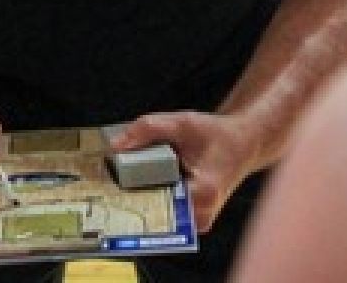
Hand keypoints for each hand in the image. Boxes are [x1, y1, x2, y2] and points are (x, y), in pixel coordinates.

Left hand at [115, 110, 259, 233]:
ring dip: (138, 201)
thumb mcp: (182, 122)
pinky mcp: (192, 224)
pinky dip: (150, 202)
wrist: (242, 145)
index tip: (104, 190)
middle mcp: (200, 215)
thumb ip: (147, 128)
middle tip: (104, 186)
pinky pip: (164, 217)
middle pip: (152, 213)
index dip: (127, 194)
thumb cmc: (215, 134)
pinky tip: (137, 188)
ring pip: (156, 218)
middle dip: (128, 198)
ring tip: (118, 186)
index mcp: (202, 192)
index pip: (155, 203)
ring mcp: (197, 224)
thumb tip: (114, 147)